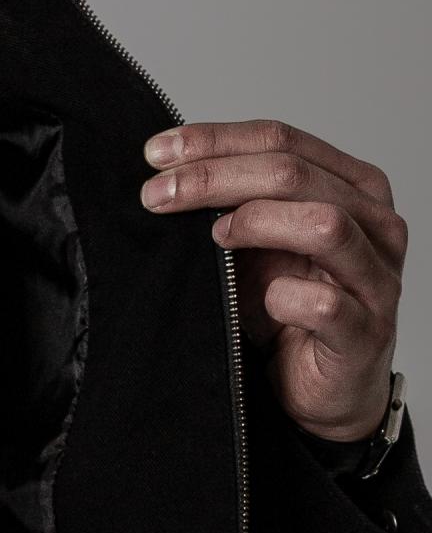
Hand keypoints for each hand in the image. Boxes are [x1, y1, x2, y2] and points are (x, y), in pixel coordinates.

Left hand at [140, 119, 406, 441]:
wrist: (320, 392)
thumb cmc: (289, 316)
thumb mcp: (256, 251)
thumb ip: (233, 209)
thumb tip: (164, 175)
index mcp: (350, 186)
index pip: (282, 139)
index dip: (215, 141)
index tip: (157, 152)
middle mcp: (373, 221)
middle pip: (294, 173)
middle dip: (216, 178)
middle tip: (158, 195)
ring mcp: (375, 276)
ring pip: (324, 223)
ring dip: (256, 222)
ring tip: (213, 237)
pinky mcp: (365, 332)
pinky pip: (326, 303)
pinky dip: (286, 298)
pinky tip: (263, 300)